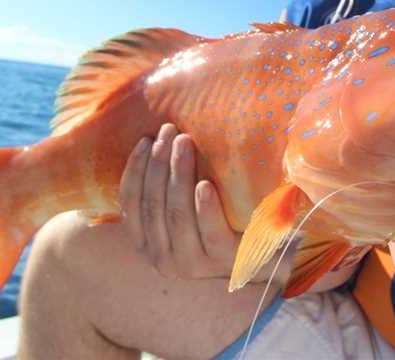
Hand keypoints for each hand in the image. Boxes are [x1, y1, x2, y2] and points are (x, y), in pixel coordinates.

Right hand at [118, 123, 240, 279]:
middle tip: (169, 131)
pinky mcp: (223, 261)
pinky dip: (205, 208)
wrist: (263, 249)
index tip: (145, 139)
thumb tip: (153, 139)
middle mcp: (163, 259)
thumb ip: (165, 187)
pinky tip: (205, 185)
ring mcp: (192, 263)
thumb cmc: (217, 217)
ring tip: (185, 143)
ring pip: (178, 215)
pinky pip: (211, 233)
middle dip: (158, 163)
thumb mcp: (184, 206)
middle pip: (153, 205)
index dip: (135, 169)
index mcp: (146, 243)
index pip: (131, 203)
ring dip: (179, 174)